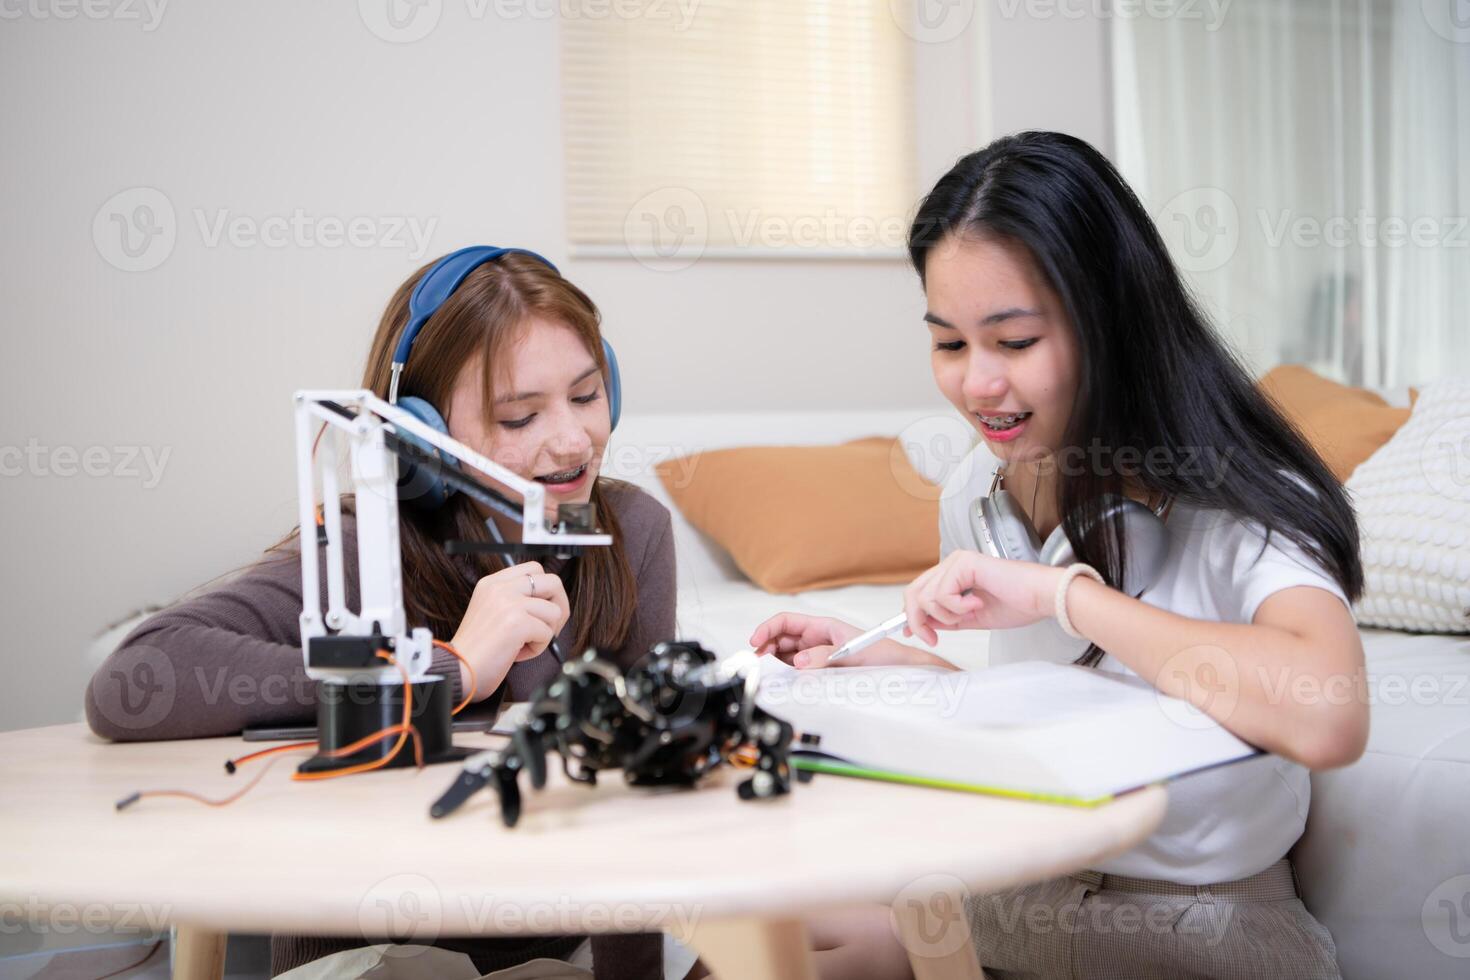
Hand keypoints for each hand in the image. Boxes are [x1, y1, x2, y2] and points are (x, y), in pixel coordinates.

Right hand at [450, 561, 569, 701]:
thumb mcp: (491, 611)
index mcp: (492, 582)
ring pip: (555, 611)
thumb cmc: (475, 650)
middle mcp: (500, 587)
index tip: (542, 611)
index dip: (547, 591)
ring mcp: (509, 603)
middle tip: (548, 627)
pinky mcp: (517, 622)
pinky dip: (537, 649)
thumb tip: (550, 601)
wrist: (456, 671)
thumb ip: (515, 599)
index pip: (534, 569)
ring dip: (545, 633)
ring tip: (522, 645)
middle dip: (559, 607)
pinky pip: (548, 633)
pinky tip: (516, 654)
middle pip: (552, 582)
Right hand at [749, 613, 951, 669]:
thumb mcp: (852, 652)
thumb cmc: (882, 655)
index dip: (768, 628)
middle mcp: (817, 638)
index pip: (787, 621)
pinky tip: (782, 680)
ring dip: (774, 661)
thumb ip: (824, 656)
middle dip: (766, 646)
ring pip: (786, 654)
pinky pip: (797, 669)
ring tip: (766, 672)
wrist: (902, 672)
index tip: (756, 641)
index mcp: (823, 626)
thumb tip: (798, 660)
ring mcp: (818, 655)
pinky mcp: (821, 670)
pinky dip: (786, 673)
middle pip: (782, 638)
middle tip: (757, 661)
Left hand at [903, 550, 1064, 646]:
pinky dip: (957, 608)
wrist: (1042, 598)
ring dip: (946, 615)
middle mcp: (953, 563)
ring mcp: (957, 561)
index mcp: (954, 574)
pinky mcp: (964, 563)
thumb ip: (947, 619)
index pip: (920, 592)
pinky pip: (942, 594)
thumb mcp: (972, 618)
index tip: (912, 634)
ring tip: (970, 614)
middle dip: (918, 620)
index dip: (911, 614)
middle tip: (932, 637)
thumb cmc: (1018, 604)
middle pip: (914, 592)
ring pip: (926, 597)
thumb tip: (922, 624)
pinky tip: (978, 604)